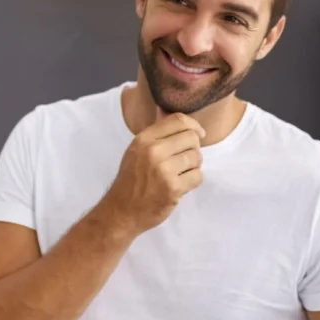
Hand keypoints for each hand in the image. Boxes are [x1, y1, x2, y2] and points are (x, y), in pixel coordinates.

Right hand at [102, 112, 205, 236]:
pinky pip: (198, 176)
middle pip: (192, 138)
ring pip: (197, 157)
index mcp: (144, 139)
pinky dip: (193, 181)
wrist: (121, 211)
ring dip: (193, 166)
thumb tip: (165, 108)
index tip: (198, 134)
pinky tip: (181, 185)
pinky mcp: (173, 188)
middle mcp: (153, 151)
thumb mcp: (136, 150)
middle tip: (184, 160)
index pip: (178, 120)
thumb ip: (154, 132)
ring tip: (180, 173)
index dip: (193, 125)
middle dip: (193, 148)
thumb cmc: (130, 180)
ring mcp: (163, 170)